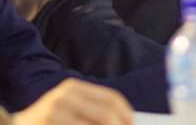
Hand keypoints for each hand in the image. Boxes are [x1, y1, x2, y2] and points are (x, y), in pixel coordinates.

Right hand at [13, 78, 132, 124]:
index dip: (125, 113)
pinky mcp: (49, 124)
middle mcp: (64, 96)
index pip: (110, 98)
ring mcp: (54, 112)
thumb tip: (126, 121)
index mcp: (73, 88)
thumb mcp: (70, 110)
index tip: (132, 124)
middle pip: (105, 113)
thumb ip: (93, 112)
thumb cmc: (49, 122)